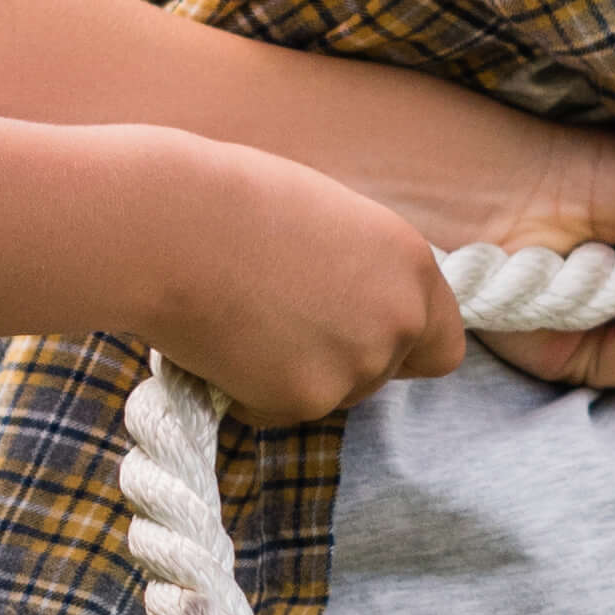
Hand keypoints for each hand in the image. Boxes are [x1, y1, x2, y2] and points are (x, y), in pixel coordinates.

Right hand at [123, 143, 472, 428]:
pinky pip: (278, 412)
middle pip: (384, 374)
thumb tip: (359, 309)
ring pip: (332, 395)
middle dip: (338, 360)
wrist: (172, 226)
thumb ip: (363, 272)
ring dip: (293, 374)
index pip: (443, 343)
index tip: (365, 339)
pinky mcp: (307, 398)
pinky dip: (248, 392)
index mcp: (412, 263)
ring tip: (244, 316)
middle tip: (278, 319)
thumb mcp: (330, 223)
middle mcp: (399, 318)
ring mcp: (358, 364)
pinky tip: (222, 342)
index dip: (405, 346)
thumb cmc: (234, 203)